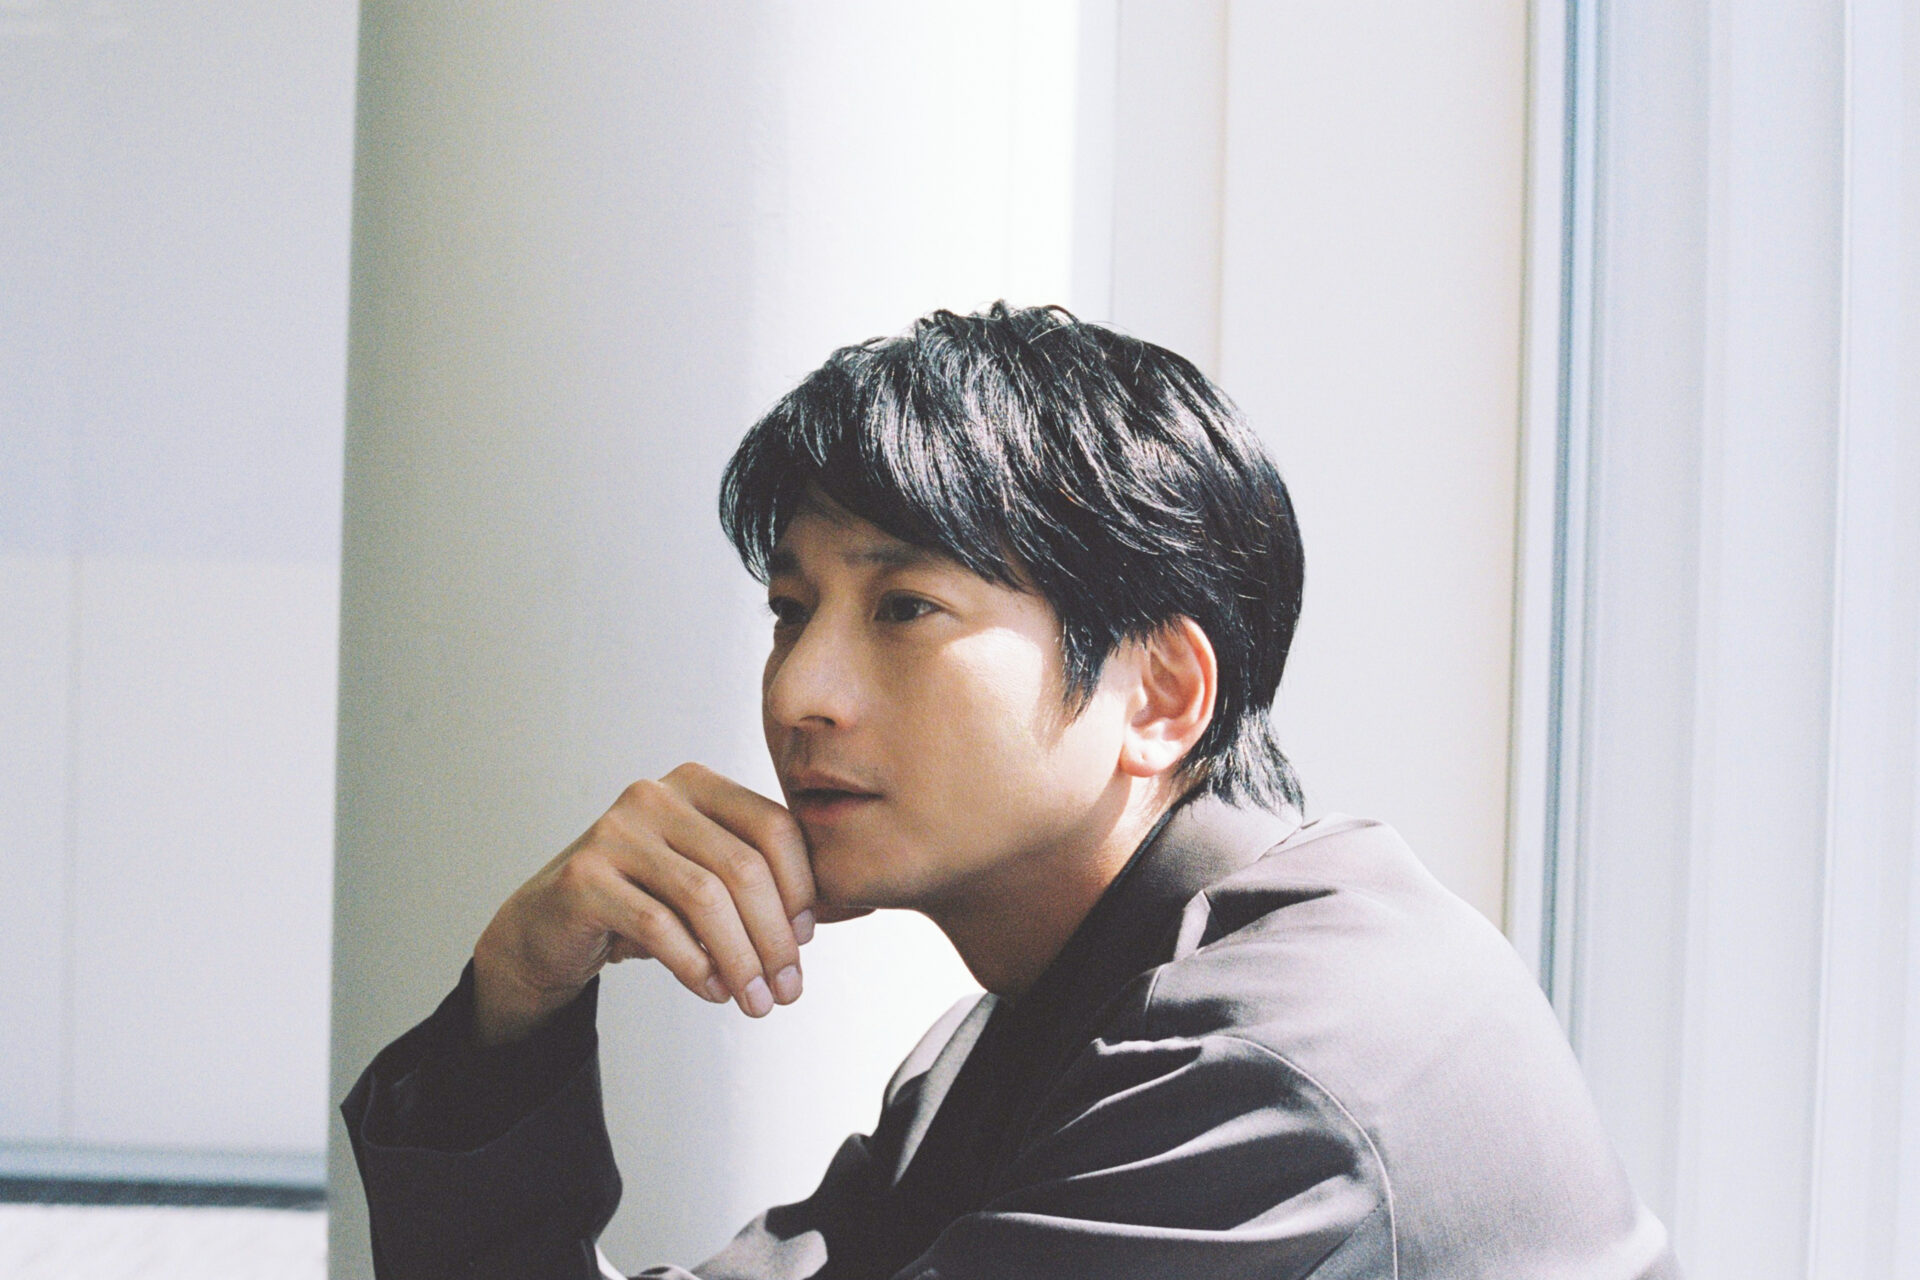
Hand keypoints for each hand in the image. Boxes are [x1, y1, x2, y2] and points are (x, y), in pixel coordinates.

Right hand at [472, 762, 838, 1044]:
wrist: (550, 926)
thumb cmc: (645, 901)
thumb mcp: (712, 884)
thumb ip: (774, 887)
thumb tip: (860, 904)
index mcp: (698, 784)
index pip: (773, 826)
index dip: (802, 888)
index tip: (807, 942)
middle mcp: (656, 795)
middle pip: (743, 867)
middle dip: (775, 937)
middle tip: (787, 990)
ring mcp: (615, 830)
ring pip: (705, 898)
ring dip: (741, 959)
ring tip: (755, 1002)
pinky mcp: (585, 876)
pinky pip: (658, 925)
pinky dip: (696, 965)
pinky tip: (714, 990)